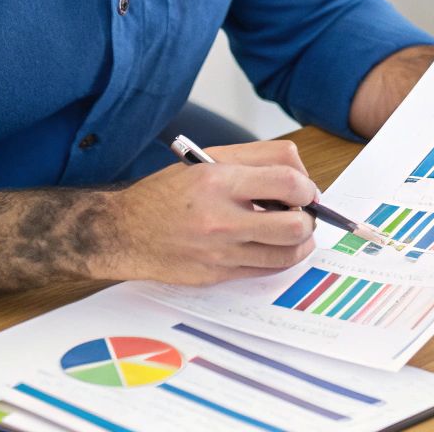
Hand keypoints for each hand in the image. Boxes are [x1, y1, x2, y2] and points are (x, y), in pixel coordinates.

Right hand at [99, 140, 318, 283]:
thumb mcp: (208, 159)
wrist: (124, 232)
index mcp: (218, 180)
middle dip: (309, 217)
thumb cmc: (167, 193)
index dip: (307, 186)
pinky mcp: (218, 275)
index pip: (287, 181)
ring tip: (293, 229)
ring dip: (301, 241)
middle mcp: (221, 218)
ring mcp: (220, 251)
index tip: (305, 189)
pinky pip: (267, 269)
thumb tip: (300, 176)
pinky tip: (274, 245)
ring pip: (287, 252)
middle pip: (296, 224)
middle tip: (303, 211)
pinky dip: (280, 257)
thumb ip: (257, 158)